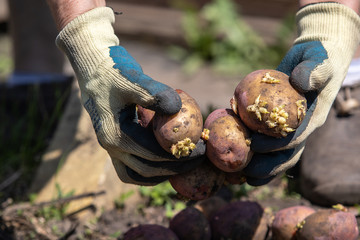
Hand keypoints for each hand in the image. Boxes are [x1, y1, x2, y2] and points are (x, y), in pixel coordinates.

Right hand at [56, 7, 204, 184]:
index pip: (152, 154)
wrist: (93, 65)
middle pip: (147, 170)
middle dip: (176, 167)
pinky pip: (130, 167)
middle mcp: (110, 146)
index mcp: (114, 134)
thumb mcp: (133, 79)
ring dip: (161, 174)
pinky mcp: (113, 143)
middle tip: (199, 158)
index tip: (201, 150)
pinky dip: (149, 170)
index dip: (180, 155)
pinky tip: (166, 161)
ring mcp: (109, 147)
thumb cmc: (113, 70)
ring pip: (136, 174)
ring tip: (184, 165)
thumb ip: (154, 93)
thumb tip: (178, 108)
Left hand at [243, 2, 359, 184]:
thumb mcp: (319, 60)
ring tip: (238, 178)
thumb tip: (299, 81)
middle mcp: (302, 128)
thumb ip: (313, 71)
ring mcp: (290, 129)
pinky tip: (236, 159)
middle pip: (286, 157)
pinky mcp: (277, 125)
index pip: (296, 139)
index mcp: (312, 118)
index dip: (276, 146)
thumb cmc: (318, 58)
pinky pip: (267, 143)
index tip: (254, 145)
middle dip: (266, 167)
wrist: (313, 57)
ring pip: (276, 157)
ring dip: (260, 169)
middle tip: (243, 173)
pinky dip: (254, 154)